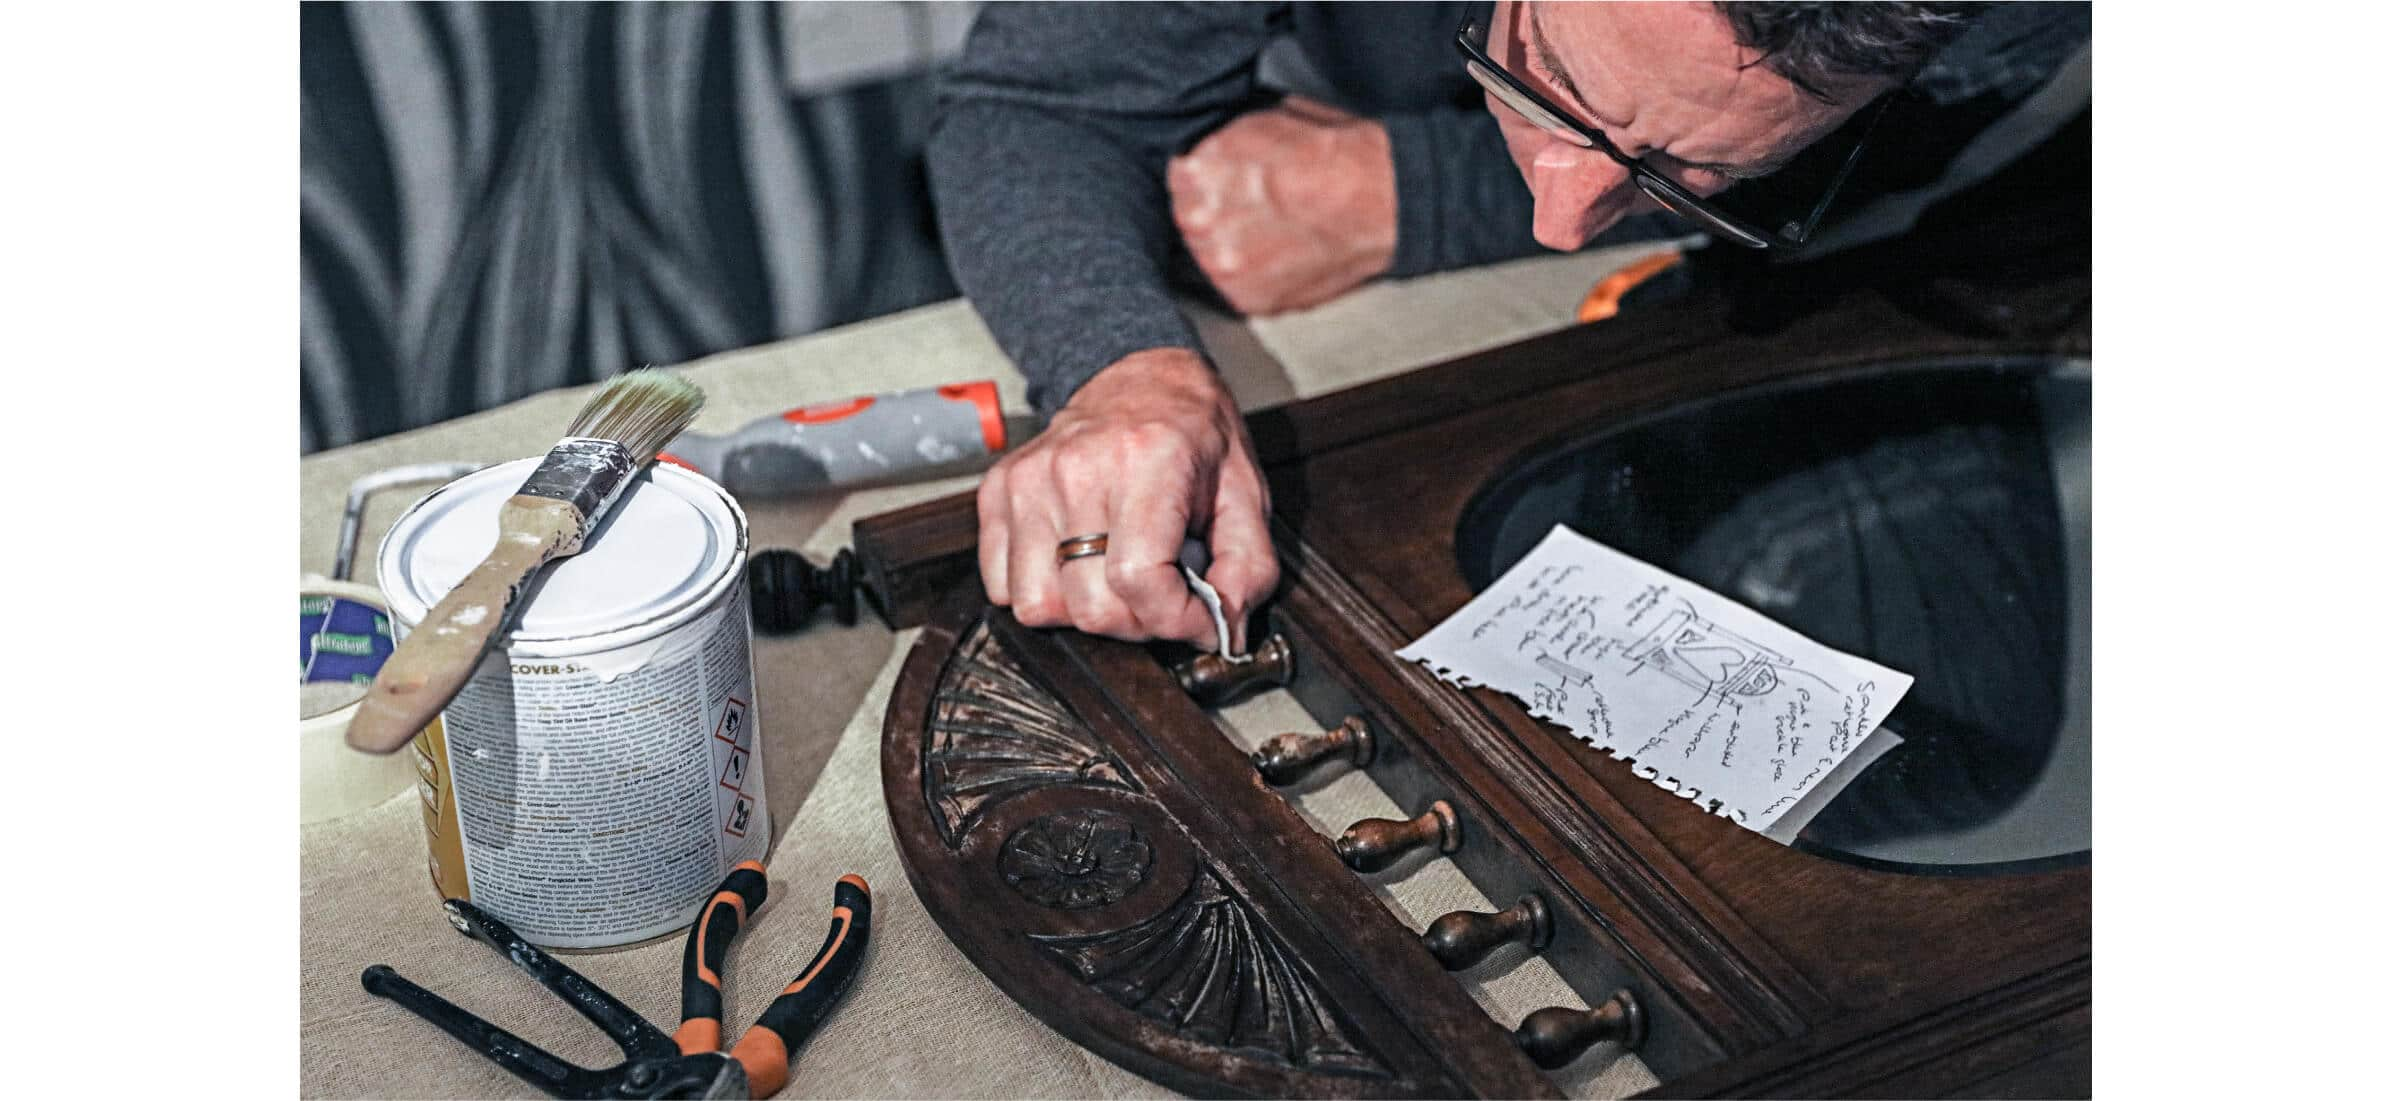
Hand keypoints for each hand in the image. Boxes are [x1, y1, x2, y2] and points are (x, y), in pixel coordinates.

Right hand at [977, 348, 1278, 650]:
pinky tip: (1078, 562)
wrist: (1146, 380)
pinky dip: (1043, 592)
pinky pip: (1002, 586)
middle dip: (1136, 623)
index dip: (1175, 620)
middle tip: (1160, 595)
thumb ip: (1249, 567)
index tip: (1197, 619)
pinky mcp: (999, 490)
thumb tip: (1226, 629)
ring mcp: (1029, 479)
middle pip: (1089, 605)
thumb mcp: (1247, 495)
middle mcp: (1078, 467)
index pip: (1139, 579)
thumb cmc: (1196, 438)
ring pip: (1038, 605)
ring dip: (1084, 611)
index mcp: (1147, 459)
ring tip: (1115, 576)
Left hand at [1167, 96, 1397, 315]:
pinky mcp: (1249, 298)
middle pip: (1187, 218)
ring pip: (1206, 256)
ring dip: (1229, 245)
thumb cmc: (1335, 154)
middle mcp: (1205, 219)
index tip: (1225, 181)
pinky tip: (1278, 255)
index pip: (1179, 178)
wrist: (1384, 200)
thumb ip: (1225, 142)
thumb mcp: (1269, 120)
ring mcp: (1226, 264)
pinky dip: (1250, 275)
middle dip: (1214, 211)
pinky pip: (1232, 287)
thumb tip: (1205, 154)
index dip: (1206, 177)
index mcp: (1203, 170)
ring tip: (1269, 232)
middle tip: (1252, 207)